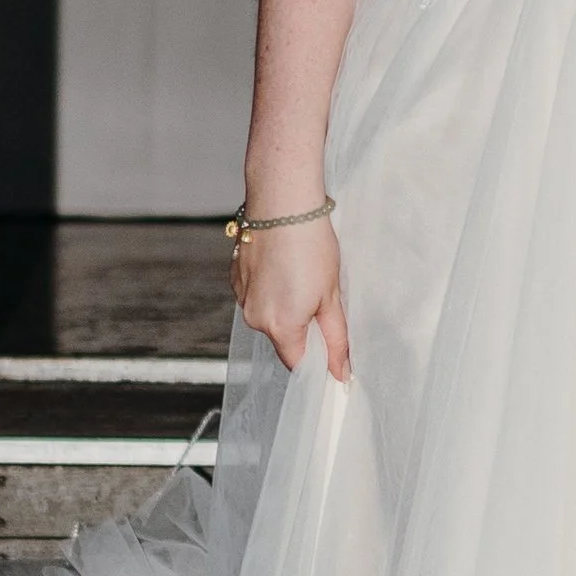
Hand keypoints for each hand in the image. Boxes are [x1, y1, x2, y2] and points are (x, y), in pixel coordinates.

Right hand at [232, 214, 348, 379]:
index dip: (318, 360)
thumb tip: (340, 372)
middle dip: (304, 329)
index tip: (332, 353)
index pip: (298, 364)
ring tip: (303, 276)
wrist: (282, 203)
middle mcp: (255, 317)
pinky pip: (257, 296)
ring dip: (287, 307)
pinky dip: (272, 289)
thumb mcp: (332, 296)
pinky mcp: (236, 278)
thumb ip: (336, 339)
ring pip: (269, 316)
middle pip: (283, 339)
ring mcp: (241, 297)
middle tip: (323, 300)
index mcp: (280, 326)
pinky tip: (285, 266)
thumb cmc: (311, 244)